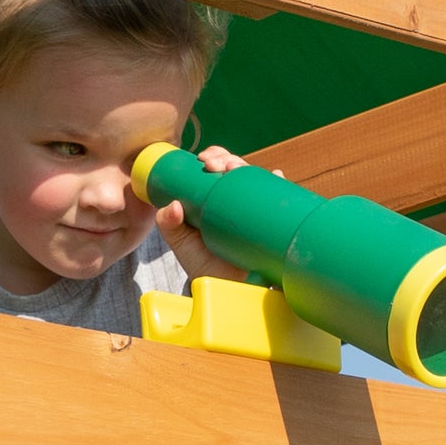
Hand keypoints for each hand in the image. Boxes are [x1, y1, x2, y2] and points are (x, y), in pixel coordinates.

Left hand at [155, 144, 268, 284]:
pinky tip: (276, 176)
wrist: (223, 288)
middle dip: (228, 159)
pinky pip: (277, 199)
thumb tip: (173, 205)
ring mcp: (253, 209)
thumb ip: (168, 223)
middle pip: (235, 168)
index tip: (205, 161)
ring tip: (238, 169)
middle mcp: (234, 198)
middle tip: (219, 167)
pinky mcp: (268, 222)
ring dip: (249, 168)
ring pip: (255, 178)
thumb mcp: (179, 241)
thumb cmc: (201, 262)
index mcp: (213, 196)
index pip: (215, 166)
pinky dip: (277, 184)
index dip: (213, 156)